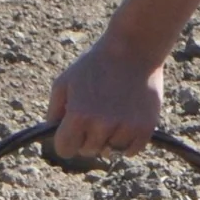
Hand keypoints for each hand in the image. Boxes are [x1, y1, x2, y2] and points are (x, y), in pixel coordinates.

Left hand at [49, 35, 164, 159]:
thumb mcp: (65, 81)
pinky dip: (128, 142)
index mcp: (79, 115)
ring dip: (109, 138)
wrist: (135, 48)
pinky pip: (132, 151)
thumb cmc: (96, 63)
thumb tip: (54, 134)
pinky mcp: (145, 128)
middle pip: (88, 151)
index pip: (65, 149)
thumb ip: (54, 110)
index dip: (66, 141)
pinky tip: (127, 121)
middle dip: (88, 137)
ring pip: (111, 151)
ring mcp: (125, 128)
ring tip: (113, 113)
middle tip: (96, 114)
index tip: (72, 131)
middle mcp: (102, 125)